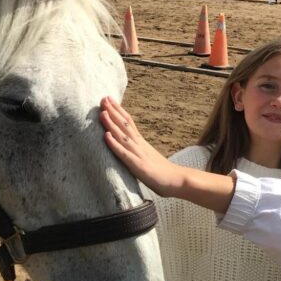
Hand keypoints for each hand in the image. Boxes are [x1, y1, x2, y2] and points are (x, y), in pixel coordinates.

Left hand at [100, 97, 237, 211]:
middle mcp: (139, 145)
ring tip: (102, 113)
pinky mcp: (138, 165)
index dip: (118, 111)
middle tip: (103, 99)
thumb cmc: (164, 173)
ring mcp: (139, 154)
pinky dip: (114, 144)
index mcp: (141, 143)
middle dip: (113, 111)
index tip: (109, 100)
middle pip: (125, 125)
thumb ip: (139, 152)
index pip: (128, 122)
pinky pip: (124, 153)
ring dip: (111, 124)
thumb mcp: (148, 158)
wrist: (178, 181)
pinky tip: (106, 136)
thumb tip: (132, 148)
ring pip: (122, 136)